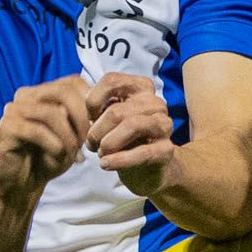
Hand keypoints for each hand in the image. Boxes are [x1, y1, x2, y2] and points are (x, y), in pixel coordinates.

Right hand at [0, 77, 90, 210]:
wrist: (23, 184)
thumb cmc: (50, 158)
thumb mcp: (73, 135)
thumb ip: (84, 117)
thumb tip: (103, 106)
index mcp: (42, 91)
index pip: (73, 82)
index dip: (91, 103)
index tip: (99, 127)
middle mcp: (26, 95)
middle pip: (63, 92)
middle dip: (82, 119)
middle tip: (89, 142)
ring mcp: (14, 109)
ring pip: (52, 113)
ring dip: (69, 137)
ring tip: (75, 154)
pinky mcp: (6, 127)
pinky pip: (37, 131)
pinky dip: (54, 145)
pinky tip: (58, 157)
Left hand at [85, 73, 176, 198]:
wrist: (146, 170)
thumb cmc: (122, 139)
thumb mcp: (106, 119)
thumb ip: (96, 106)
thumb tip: (85, 103)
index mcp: (141, 88)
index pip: (111, 81)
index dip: (93, 101)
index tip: (89, 118)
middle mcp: (156, 102)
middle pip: (116, 110)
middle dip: (97, 131)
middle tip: (91, 144)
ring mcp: (164, 125)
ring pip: (131, 125)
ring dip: (108, 143)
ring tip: (100, 154)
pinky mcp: (166, 149)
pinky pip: (142, 152)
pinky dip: (119, 160)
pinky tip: (105, 164)